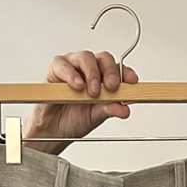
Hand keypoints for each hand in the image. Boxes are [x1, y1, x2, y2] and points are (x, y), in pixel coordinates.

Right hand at [22, 51, 138, 155]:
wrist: (54, 129)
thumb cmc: (74, 119)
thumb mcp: (96, 116)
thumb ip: (110, 110)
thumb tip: (125, 109)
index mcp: (103, 79)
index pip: (117, 69)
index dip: (125, 73)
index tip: (132, 81)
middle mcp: (90, 69)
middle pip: (104, 59)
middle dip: (110, 72)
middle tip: (112, 87)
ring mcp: (73, 66)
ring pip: (86, 57)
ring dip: (92, 73)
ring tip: (93, 91)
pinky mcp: (57, 68)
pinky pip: (64, 65)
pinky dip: (72, 74)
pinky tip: (77, 85)